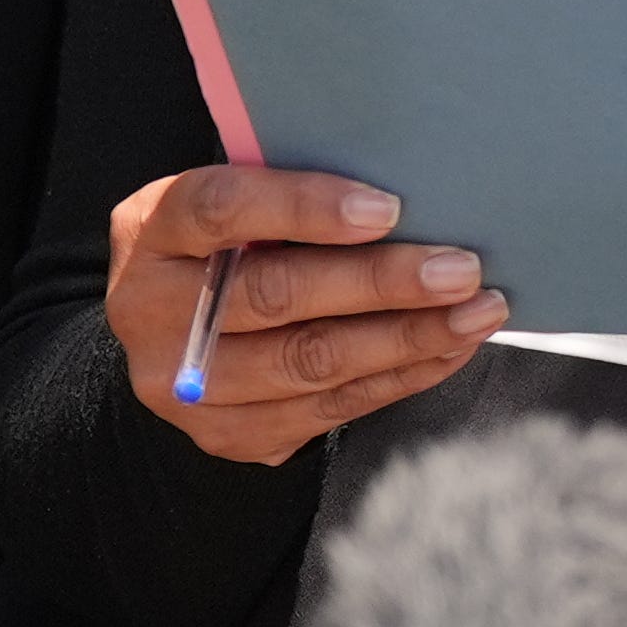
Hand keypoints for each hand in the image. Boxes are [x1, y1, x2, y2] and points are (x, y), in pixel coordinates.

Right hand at [102, 166, 503, 465]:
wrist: (182, 332)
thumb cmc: (236, 244)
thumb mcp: (240, 202)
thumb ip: (293, 195)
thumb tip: (415, 194)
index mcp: (150, 230)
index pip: (220, 208)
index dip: (304, 207)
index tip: (388, 210)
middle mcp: (149, 309)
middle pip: (274, 296)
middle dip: (379, 283)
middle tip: (461, 270)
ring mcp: (182, 382)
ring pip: (308, 363)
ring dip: (407, 338)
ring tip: (477, 312)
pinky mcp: (225, 433)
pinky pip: (329, 408)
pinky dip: (401, 376)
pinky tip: (449, 348)